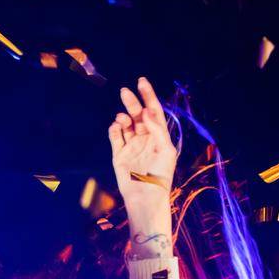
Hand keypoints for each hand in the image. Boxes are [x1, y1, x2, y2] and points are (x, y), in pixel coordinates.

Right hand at [109, 76, 177, 231]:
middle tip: (125, 92)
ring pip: (125, 124)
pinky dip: (114, 129)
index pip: (153, 111)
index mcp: (158, 136)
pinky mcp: (119, 154)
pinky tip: (116, 127)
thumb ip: (156, 128)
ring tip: (122, 118)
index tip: (141, 82)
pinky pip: (115, 137)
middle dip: (132, 102)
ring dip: (123, 117)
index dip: (148, 96)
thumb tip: (144, 111)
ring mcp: (132, 146)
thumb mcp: (165, 149)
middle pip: (137, 115)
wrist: (145, 195)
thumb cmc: (160, 174)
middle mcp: (145, 138)